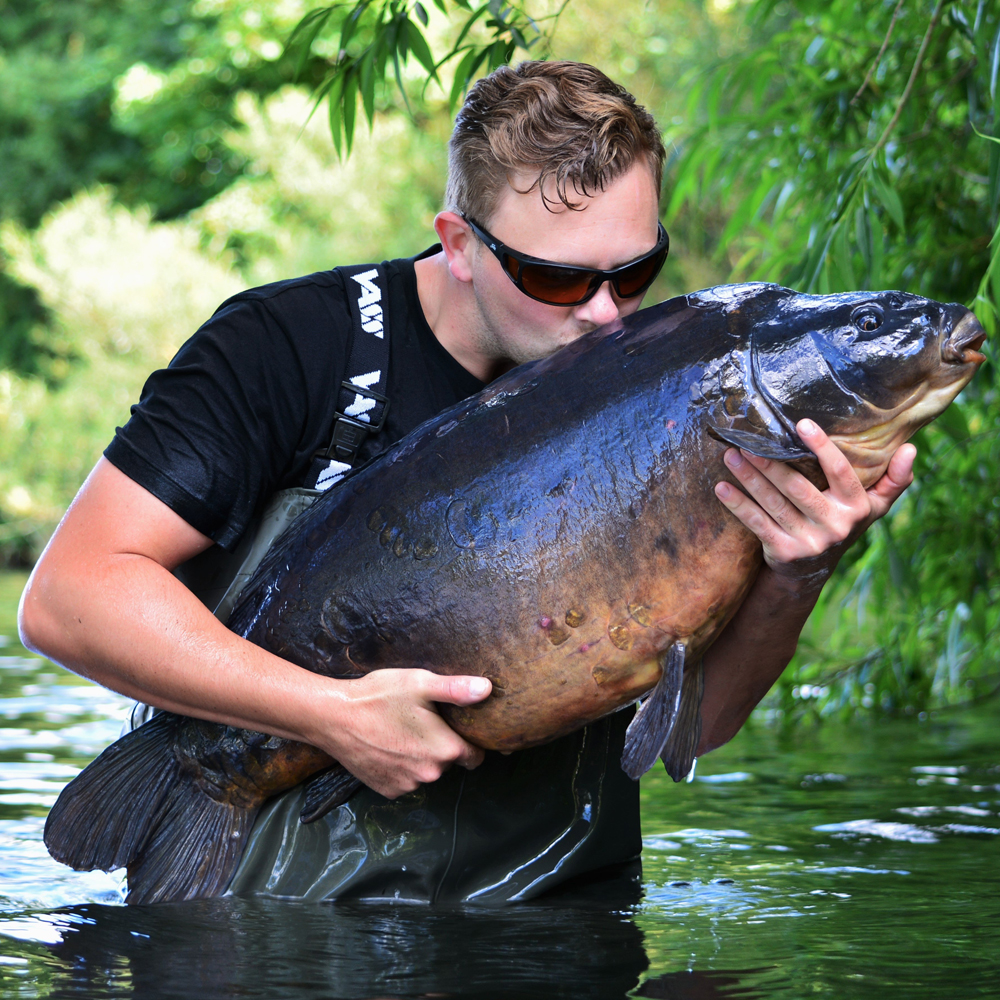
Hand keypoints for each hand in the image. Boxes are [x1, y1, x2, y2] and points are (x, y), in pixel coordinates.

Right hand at [308, 668, 491, 798]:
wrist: (333, 718)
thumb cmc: (378, 697)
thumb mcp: (420, 683)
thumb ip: (456, 689)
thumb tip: (487, 689)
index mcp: (445, 750)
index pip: (476, 756)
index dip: (471, 741)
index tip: (461, 729)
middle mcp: (430, 774)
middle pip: (450, 763)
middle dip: (442, 746)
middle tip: (425, 722)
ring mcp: (407, 785)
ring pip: (427, 772)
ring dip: (421, 757)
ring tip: (404, 731)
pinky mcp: (387, 790)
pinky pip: (405, 780)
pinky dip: (401, 767)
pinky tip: (388, 745)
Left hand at [713, 418, 915, 584]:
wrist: (812, 572)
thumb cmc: (842, 523)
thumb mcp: (873, 506)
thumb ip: (894, 478)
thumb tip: (911, 448)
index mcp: (856, 507)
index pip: (840, 472)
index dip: (822, 448)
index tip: (802, 424)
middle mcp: (835, 526)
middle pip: (798, 487)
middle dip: (771, 463)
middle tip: (747, 442)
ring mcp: (808, 541)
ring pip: (774, 503)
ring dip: (749, 478)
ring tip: (731, 456)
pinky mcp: (783, 552)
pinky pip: (756, 524)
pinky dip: (737, 504)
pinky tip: (721, 487)